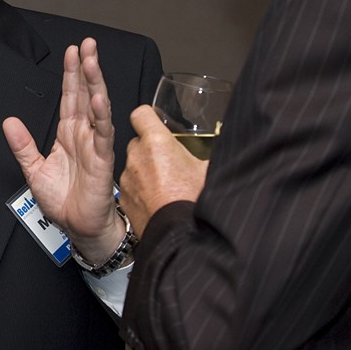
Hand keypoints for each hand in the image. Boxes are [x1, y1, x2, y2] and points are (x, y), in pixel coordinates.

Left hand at [2, 38, 122, 261]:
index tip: (72, 52)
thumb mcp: (33, 169)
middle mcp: (83, 135)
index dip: (71, 74)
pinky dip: (101, 116)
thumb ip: (22, 145)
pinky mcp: (102, 160)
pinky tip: (99, 99)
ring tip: (93, 62)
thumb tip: (9, 122)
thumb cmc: (63, 201)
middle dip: (87, 69)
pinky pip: (102, 135)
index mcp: (68, 134)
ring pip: (97, 108)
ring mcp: (94, 145)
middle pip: (85, 95)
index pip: (70, 97)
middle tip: (88, 45)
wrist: (78, 227)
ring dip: (96, 84)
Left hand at [121, 105, 208, 236]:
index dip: (149, 117)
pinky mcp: (123, 197)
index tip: (157, 123)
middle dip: (151, 149)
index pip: (141, 114)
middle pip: (138, 141)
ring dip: (145, 170)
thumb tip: (226, 149)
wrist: (179, 236)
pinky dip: (140, 190)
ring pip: (134, 165)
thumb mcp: (210, 171)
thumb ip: (208, 154)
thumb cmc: (195, 201)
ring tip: (167, 185)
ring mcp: (127, 177)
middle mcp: (137, 156)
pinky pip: (131, 186)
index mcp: (157, 142)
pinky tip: (158, 200)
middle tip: (170, 161)